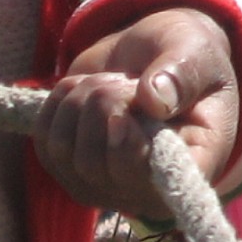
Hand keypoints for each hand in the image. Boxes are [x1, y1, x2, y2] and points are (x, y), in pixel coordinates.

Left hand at [35, 8, 238, 218]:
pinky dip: (58, 104)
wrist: (154, 55)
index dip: (129, 149)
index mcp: (196, 165)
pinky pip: (46, 143)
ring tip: (109, 80)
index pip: (153, 185)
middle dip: (102, 104)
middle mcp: (151, 189)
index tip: (129, 103)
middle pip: (95, 164)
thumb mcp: (196, 52)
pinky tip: (86, 88)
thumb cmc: (186, 55)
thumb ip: (182, 74)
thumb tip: (154, 101)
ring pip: (64, 151)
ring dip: (80, 100)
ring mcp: (108, 186)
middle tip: (125, 78)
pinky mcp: (74, 171)